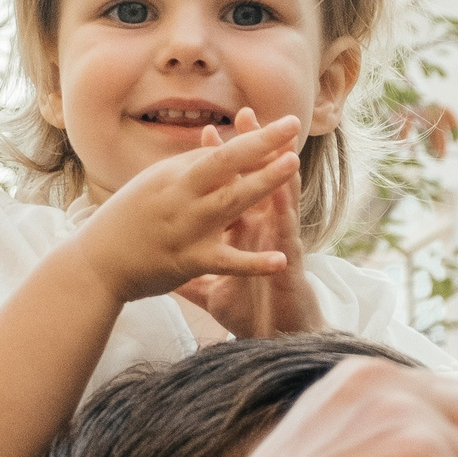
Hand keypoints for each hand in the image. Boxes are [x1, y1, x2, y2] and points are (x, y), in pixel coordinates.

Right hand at [60, 113, 303, 303]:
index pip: (221, 152)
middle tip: (293, 126)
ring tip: (293, 167)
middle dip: (261, 144)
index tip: (285, 124)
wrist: (95, 263)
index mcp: (173, 175)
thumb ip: (188, 169)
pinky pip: (226, 262)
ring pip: (230, 202)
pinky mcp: (187, 261)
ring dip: (263, 182)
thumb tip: (218, 144)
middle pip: (225, 164)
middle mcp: (179, 195)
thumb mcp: (154, 185)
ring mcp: (185, 227)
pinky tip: (280, 260)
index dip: (255, 139)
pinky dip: (253, 263)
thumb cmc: (127, 221)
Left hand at [199, 110, 324, 338]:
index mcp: (243, 231)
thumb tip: (167, 267)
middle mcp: (263, 232)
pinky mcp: (289, 266)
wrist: (276, 342)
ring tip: (276, 140)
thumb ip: (193, 274)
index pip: (229, 188)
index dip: (218, 161)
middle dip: (250, 149)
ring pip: (280, 202)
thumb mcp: (212, 292)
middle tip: (244, 114)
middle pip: (255, 182)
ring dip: (276, 170)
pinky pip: (287, 241)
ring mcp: (279, 246)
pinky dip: (285, 220)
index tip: (203, 130)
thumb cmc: (249, 314)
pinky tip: (283, 197)